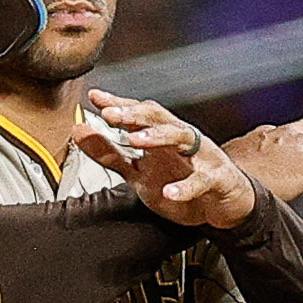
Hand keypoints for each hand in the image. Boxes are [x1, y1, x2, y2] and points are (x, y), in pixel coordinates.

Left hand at [73, 91, 256, 226]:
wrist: (223, 205)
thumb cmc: (182, 181)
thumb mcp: (138, 172)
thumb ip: (110, 154)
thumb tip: (79, 132)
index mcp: (161, 136)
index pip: (138, 113)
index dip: (117, 104)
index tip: (95, 98)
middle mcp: (181, 139)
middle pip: (158, 117)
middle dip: (134, 113)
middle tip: (110, 114)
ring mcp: (201, 157)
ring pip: (181, 137)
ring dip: (158, 137)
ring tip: (135, 140)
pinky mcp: (217, 179)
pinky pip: (202, 180)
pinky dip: (186, 186)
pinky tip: (170, 192)